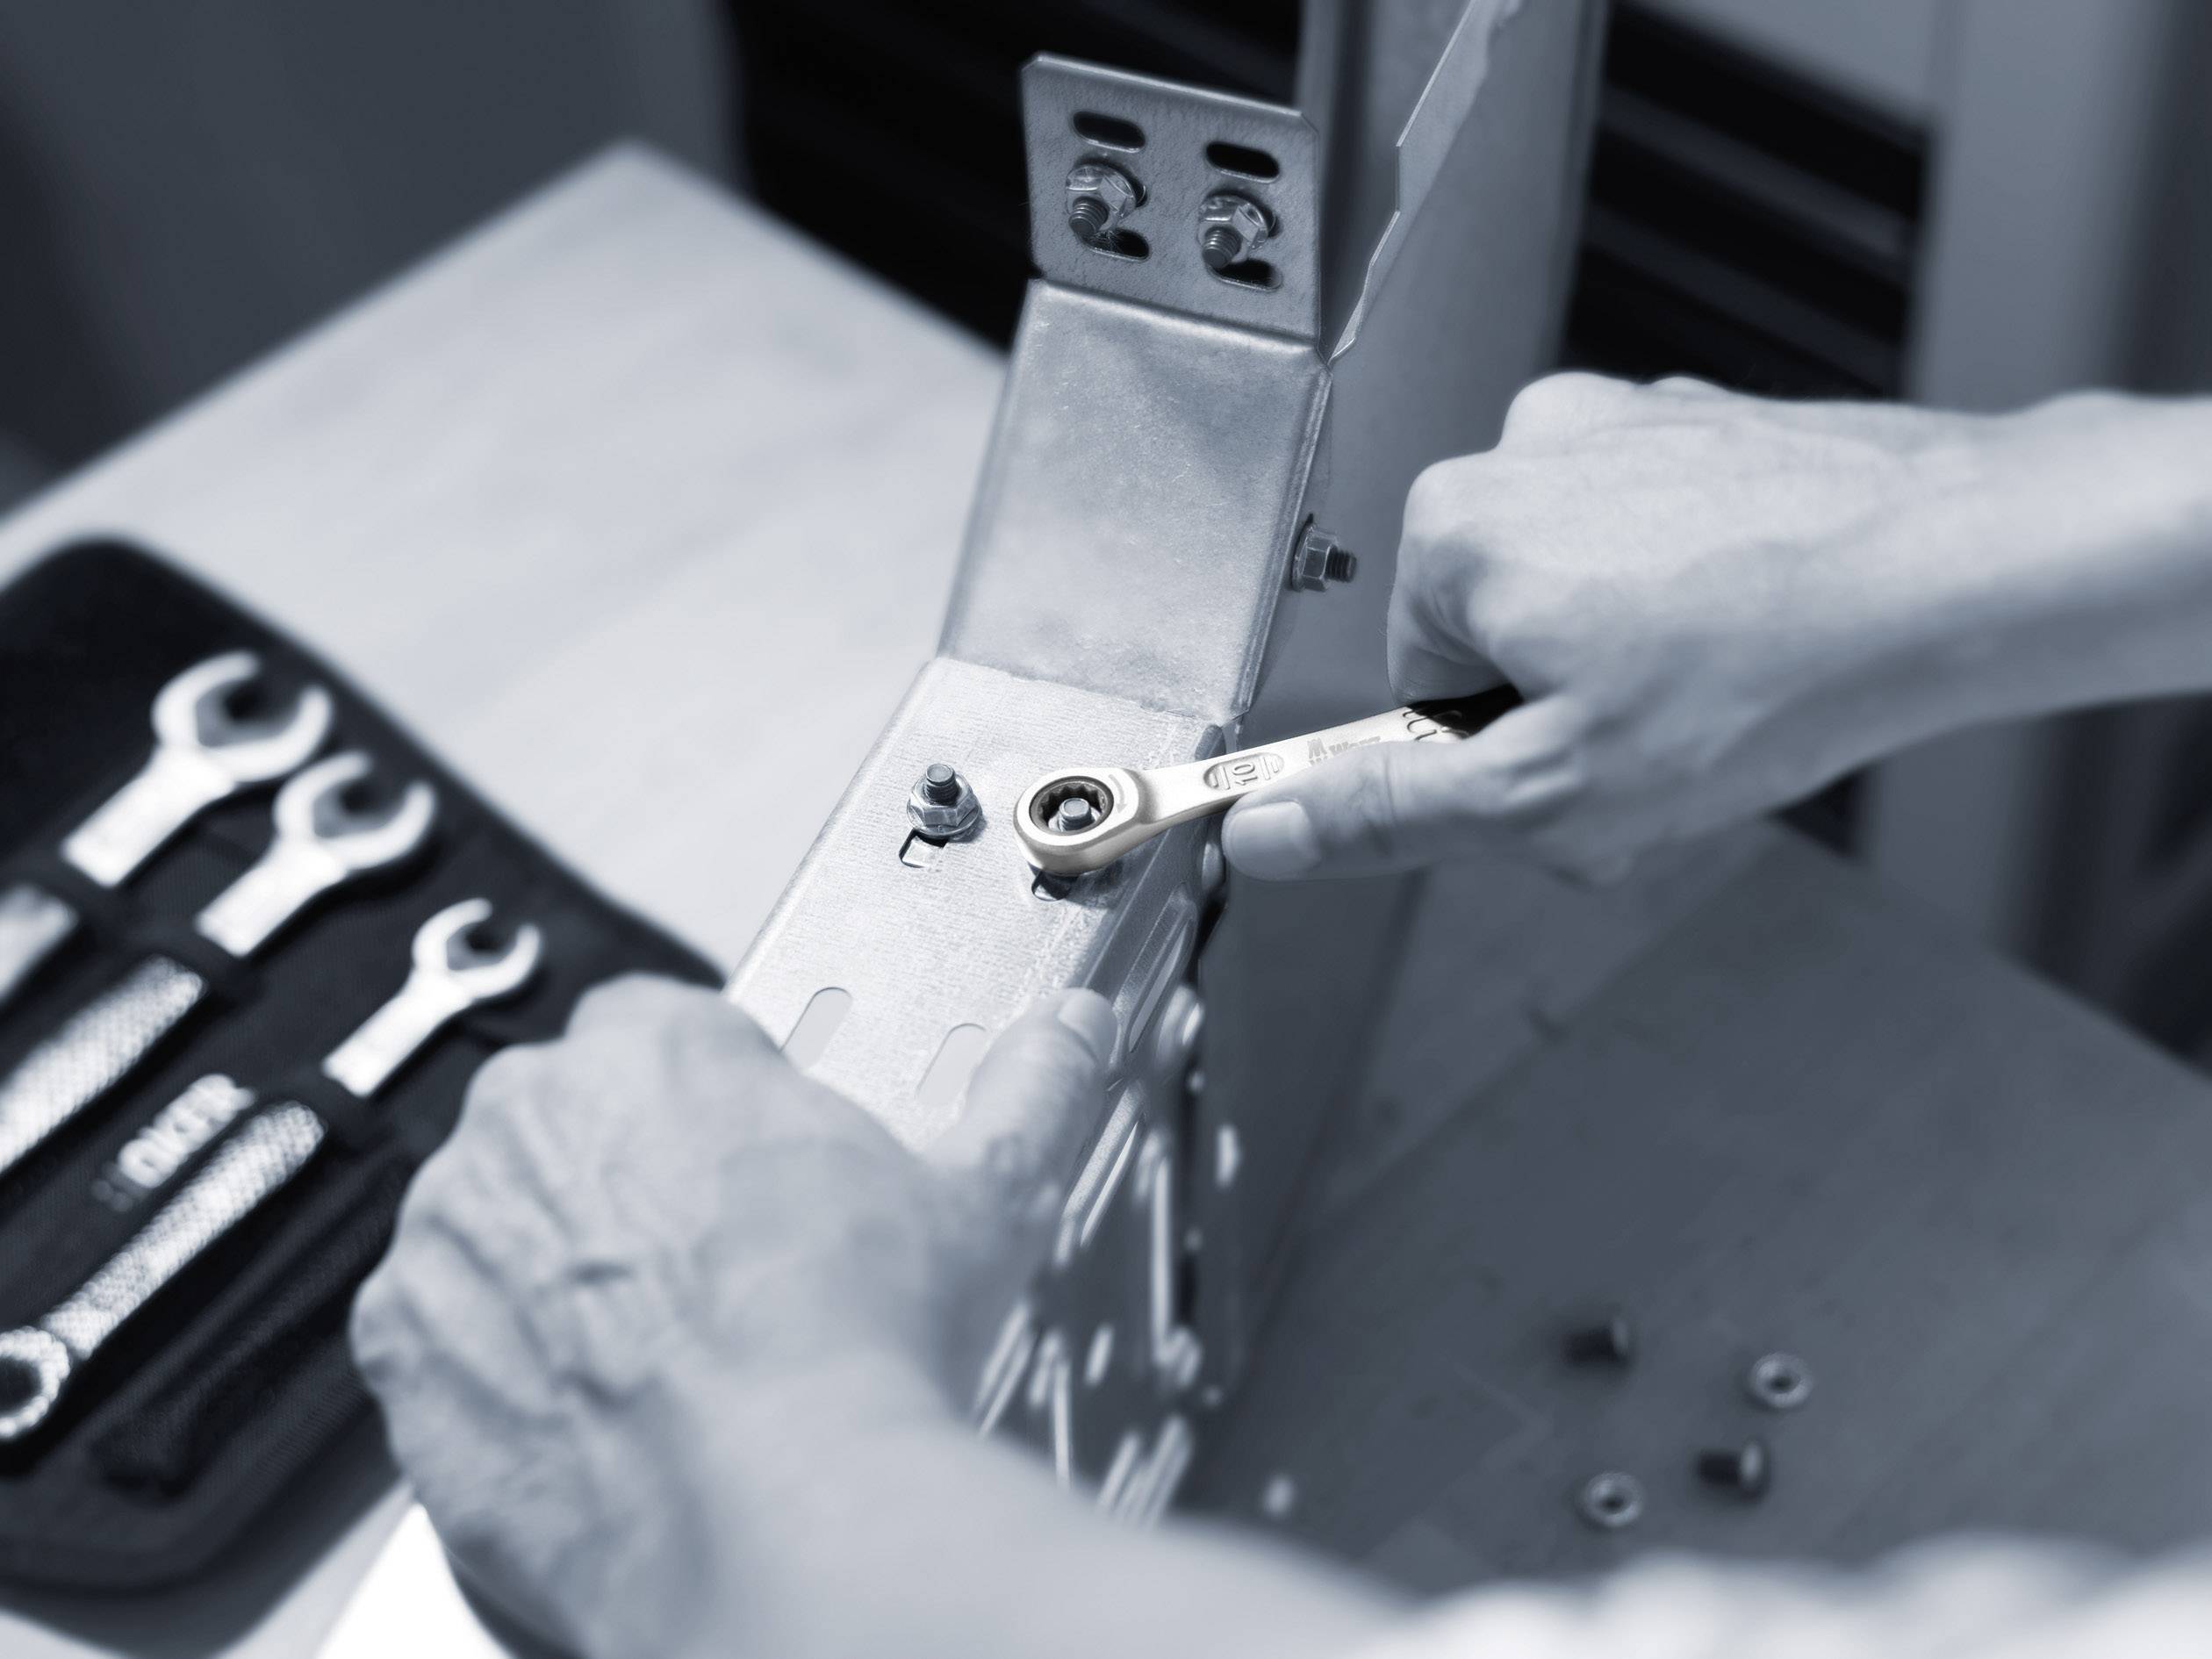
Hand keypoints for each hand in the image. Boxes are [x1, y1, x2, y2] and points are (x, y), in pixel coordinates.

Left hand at [351, 976, 1117, 1658]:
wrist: (771, 1523)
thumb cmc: (856, 1353)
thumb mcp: (980, 1196)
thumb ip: (1025, 1090)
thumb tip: (1066, 1038)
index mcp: (652, 1047)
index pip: (664, 1024)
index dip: (721, 1098)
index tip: (759, 1161)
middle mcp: (527, 1120)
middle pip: (577, 1120)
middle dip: (639, 1175)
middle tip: (729, 1261)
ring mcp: (450, 1237)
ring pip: (503, 1220)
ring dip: (562, 1262)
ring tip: (670, 1343)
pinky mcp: (402, 1355)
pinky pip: (444, 1329)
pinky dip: (501, 1356)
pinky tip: (600, 1398)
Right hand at [1224, 374, 2196, 882]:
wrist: (1960, 570)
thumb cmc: (1772, 668)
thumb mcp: (1549, 795)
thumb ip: (1388, 815)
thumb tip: (1268, 829)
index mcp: (1454, 530)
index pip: (1417, 691)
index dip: (1495, 761)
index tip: (1568, 776)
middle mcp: (1525, 450)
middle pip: (1497, 635)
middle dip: (1562, 714)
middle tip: (1654, 752)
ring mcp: (1626, 426)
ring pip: (1583, 592)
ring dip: (1634, 663)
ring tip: (1724, 694)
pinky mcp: (1709, 429)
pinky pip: (1664, 543)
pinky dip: (1700, 602)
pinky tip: (1759, 640)